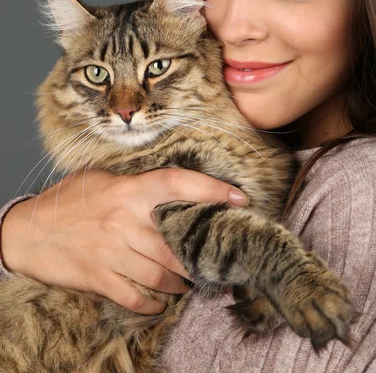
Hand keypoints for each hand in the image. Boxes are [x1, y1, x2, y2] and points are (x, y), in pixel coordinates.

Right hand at [0, 168, 247, 313]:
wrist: (27, 231)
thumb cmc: (68, 201)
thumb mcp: (102, 179)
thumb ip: (136, 184)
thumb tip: (172, 187)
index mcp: (128, 191)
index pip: (178, 184)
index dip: (211, 189)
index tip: (239, 198)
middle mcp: (124, 221)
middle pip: (177, 242)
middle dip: (202, 253)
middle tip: (221, 259)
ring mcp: (112, 252)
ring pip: (162, 274)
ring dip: (181, 282)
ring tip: (192, 282)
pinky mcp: (99, 278)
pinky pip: (135, 296)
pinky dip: (151, 304)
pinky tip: (159, 303)